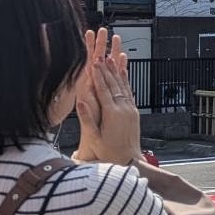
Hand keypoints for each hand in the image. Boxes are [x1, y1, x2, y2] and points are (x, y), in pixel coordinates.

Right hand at [75, 32, 141, 164]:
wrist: (129, 161)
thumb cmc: (109, 153)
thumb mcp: (95, 138)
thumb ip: (88, 120)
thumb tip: (80, 102)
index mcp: (112, 114)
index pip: (103, 89)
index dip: (98, 74)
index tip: (94, 61)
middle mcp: (124, 109)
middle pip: (114, 84)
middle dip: (107, 68)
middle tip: (102, 53)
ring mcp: (131, 110)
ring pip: (123, 86)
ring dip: (117, 71)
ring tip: (113, 57)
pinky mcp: (134, 113)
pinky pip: (129, 93)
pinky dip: (125, 82)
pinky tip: (123, 74)